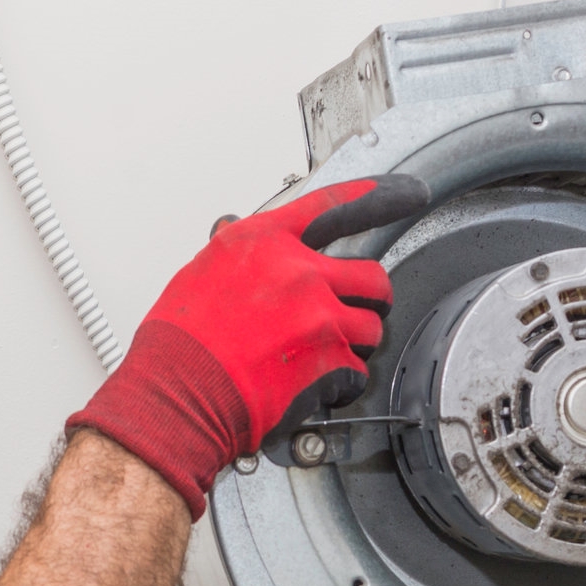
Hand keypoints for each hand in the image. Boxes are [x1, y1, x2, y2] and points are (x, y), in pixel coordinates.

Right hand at [67, 176, 427, 517]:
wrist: (176, 392)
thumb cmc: (178, 343)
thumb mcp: (199, 273)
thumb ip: (235, 254)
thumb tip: (238, 243)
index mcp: (264, 243)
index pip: (335, 207)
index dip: (379, 197)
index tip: (409, 193)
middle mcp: (298, 272)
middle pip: (371, 276)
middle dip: (370, 298)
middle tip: (357, 311)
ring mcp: (318, 316)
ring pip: (371, 327)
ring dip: (355, 345)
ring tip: (321, 357)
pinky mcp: (328, 362)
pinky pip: (358, 372)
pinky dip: (341, 385)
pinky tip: (315, 387)